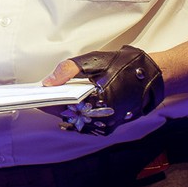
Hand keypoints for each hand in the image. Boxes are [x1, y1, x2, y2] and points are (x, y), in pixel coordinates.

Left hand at [42, 46, 164, 134]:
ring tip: (51, 100)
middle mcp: (102, 116)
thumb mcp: (96, 59)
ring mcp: (107, 123)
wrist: (154, 76)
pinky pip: (86, 125)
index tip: (33, 97)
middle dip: (53, 106)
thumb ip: (70, 69)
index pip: (62, 104)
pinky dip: (76, 117)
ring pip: (76, 122)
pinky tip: (67, 106)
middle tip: (39, 98)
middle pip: (67, 115)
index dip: (46, 101)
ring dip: (63, 112)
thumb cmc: (126, 65)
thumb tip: (48, 81)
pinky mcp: (110, 126)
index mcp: (97, 99)